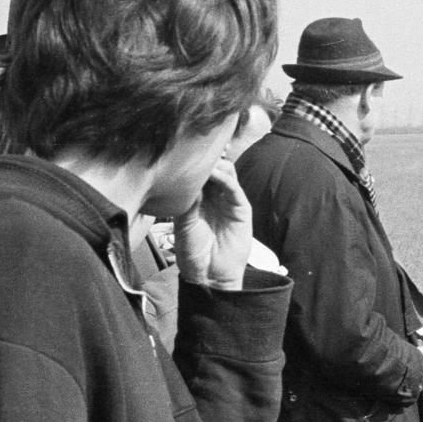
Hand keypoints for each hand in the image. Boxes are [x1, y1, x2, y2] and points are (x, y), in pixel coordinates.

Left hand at [173, 160, 252, 290]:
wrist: (208, 274)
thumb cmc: (192, 251)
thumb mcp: (182, 223)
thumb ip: (186, 200)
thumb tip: (186, 175)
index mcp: (197, 198)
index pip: (197, 173)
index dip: (191, 161)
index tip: (181, 150)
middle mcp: (213, 197)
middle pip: (214, 168)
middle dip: (206, 157)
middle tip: (194, 147)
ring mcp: (228, 201)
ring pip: (226, 173)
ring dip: (216, 164)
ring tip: (204, 160)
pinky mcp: (241, 208)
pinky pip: (235, 188)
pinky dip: (225, 178)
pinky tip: (214, 173)